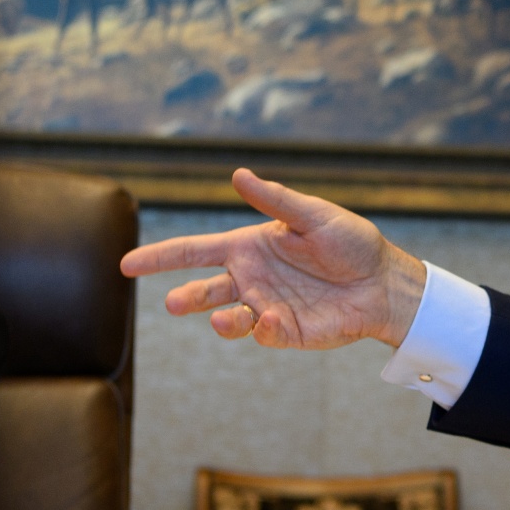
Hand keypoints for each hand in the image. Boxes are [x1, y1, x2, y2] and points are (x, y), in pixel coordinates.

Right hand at [119, 168, 427, 348]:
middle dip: (186, 298)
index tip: (126, 264)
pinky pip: (263, 334)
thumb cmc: (351, 243)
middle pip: (204, 290)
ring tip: (221, 319)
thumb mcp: (313, 215)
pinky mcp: (285, 332)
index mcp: (250, 247)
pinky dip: (261, 329)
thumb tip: (238, 175)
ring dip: (221, 321)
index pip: (195, 251)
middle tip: (171, 303)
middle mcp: (252, 278)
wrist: (384, 282)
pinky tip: (271, 318)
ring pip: (228, 318)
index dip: (161, 257)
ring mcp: (266, 307)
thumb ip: (275, 201)